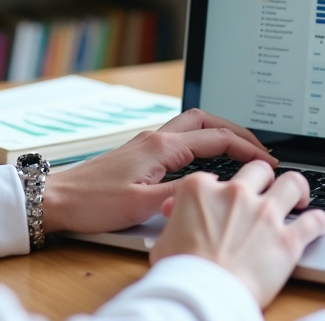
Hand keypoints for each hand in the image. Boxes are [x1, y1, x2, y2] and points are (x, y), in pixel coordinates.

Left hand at [42, 108, 276, 234]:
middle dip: (236, 130)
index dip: (246, 148)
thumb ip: (180, 195)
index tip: (268, 161)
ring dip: (218, 131)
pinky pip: (180, 136)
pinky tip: (206, 159)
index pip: (215, 139)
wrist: (56, 198)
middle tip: (259, 147)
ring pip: (192, 125)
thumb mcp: (141, 205)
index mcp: (161, 146)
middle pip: (206, 120)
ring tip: (240, 149)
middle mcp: (156, 138)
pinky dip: (201, 140)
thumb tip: (213, 188)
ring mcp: (147, 142)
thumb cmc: (93, 203)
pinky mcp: (139, 152)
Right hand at [149, 161, 324, 307]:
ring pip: (293, 183)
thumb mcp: (163, 240)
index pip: (215, 177)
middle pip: (258, 170)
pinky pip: (314, 221)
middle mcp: (235, 194)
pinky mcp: (287, 240)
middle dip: (264, 178)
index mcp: (201, 189)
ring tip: (299, 197)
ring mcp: (264, 215)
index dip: (220, 189)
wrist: (200, 296)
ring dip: (297, 189)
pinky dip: (318, 221)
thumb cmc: (179, 272)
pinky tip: (317, 224)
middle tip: (266, 191)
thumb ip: (174, 220)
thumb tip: (174, 212)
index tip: (223, 201)